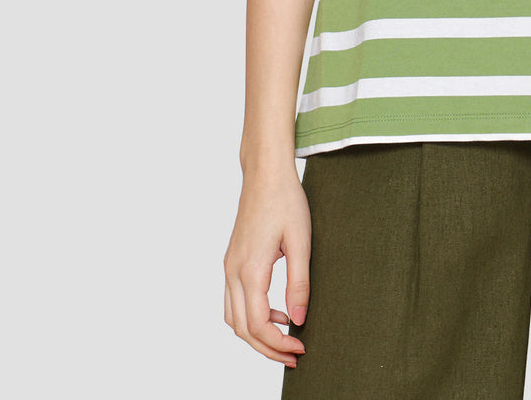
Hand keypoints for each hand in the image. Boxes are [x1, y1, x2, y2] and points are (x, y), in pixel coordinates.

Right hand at [223, 162, 310, 367]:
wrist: (265, 174)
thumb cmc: (286, 201)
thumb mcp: (301, 242)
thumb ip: (299, 283)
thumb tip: (298, 319)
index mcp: (250, 269)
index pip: (258, 324)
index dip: (278, 344)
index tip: (300, 348)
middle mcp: (233, 271)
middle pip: (242, 329)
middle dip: (267, 348)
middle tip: (293, 355)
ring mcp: (229, 266)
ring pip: (233, 318)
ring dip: (255, 335)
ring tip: (284, 338)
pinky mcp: (232, 261)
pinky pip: (233, 301)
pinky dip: (249, 316)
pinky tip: (274, 311)